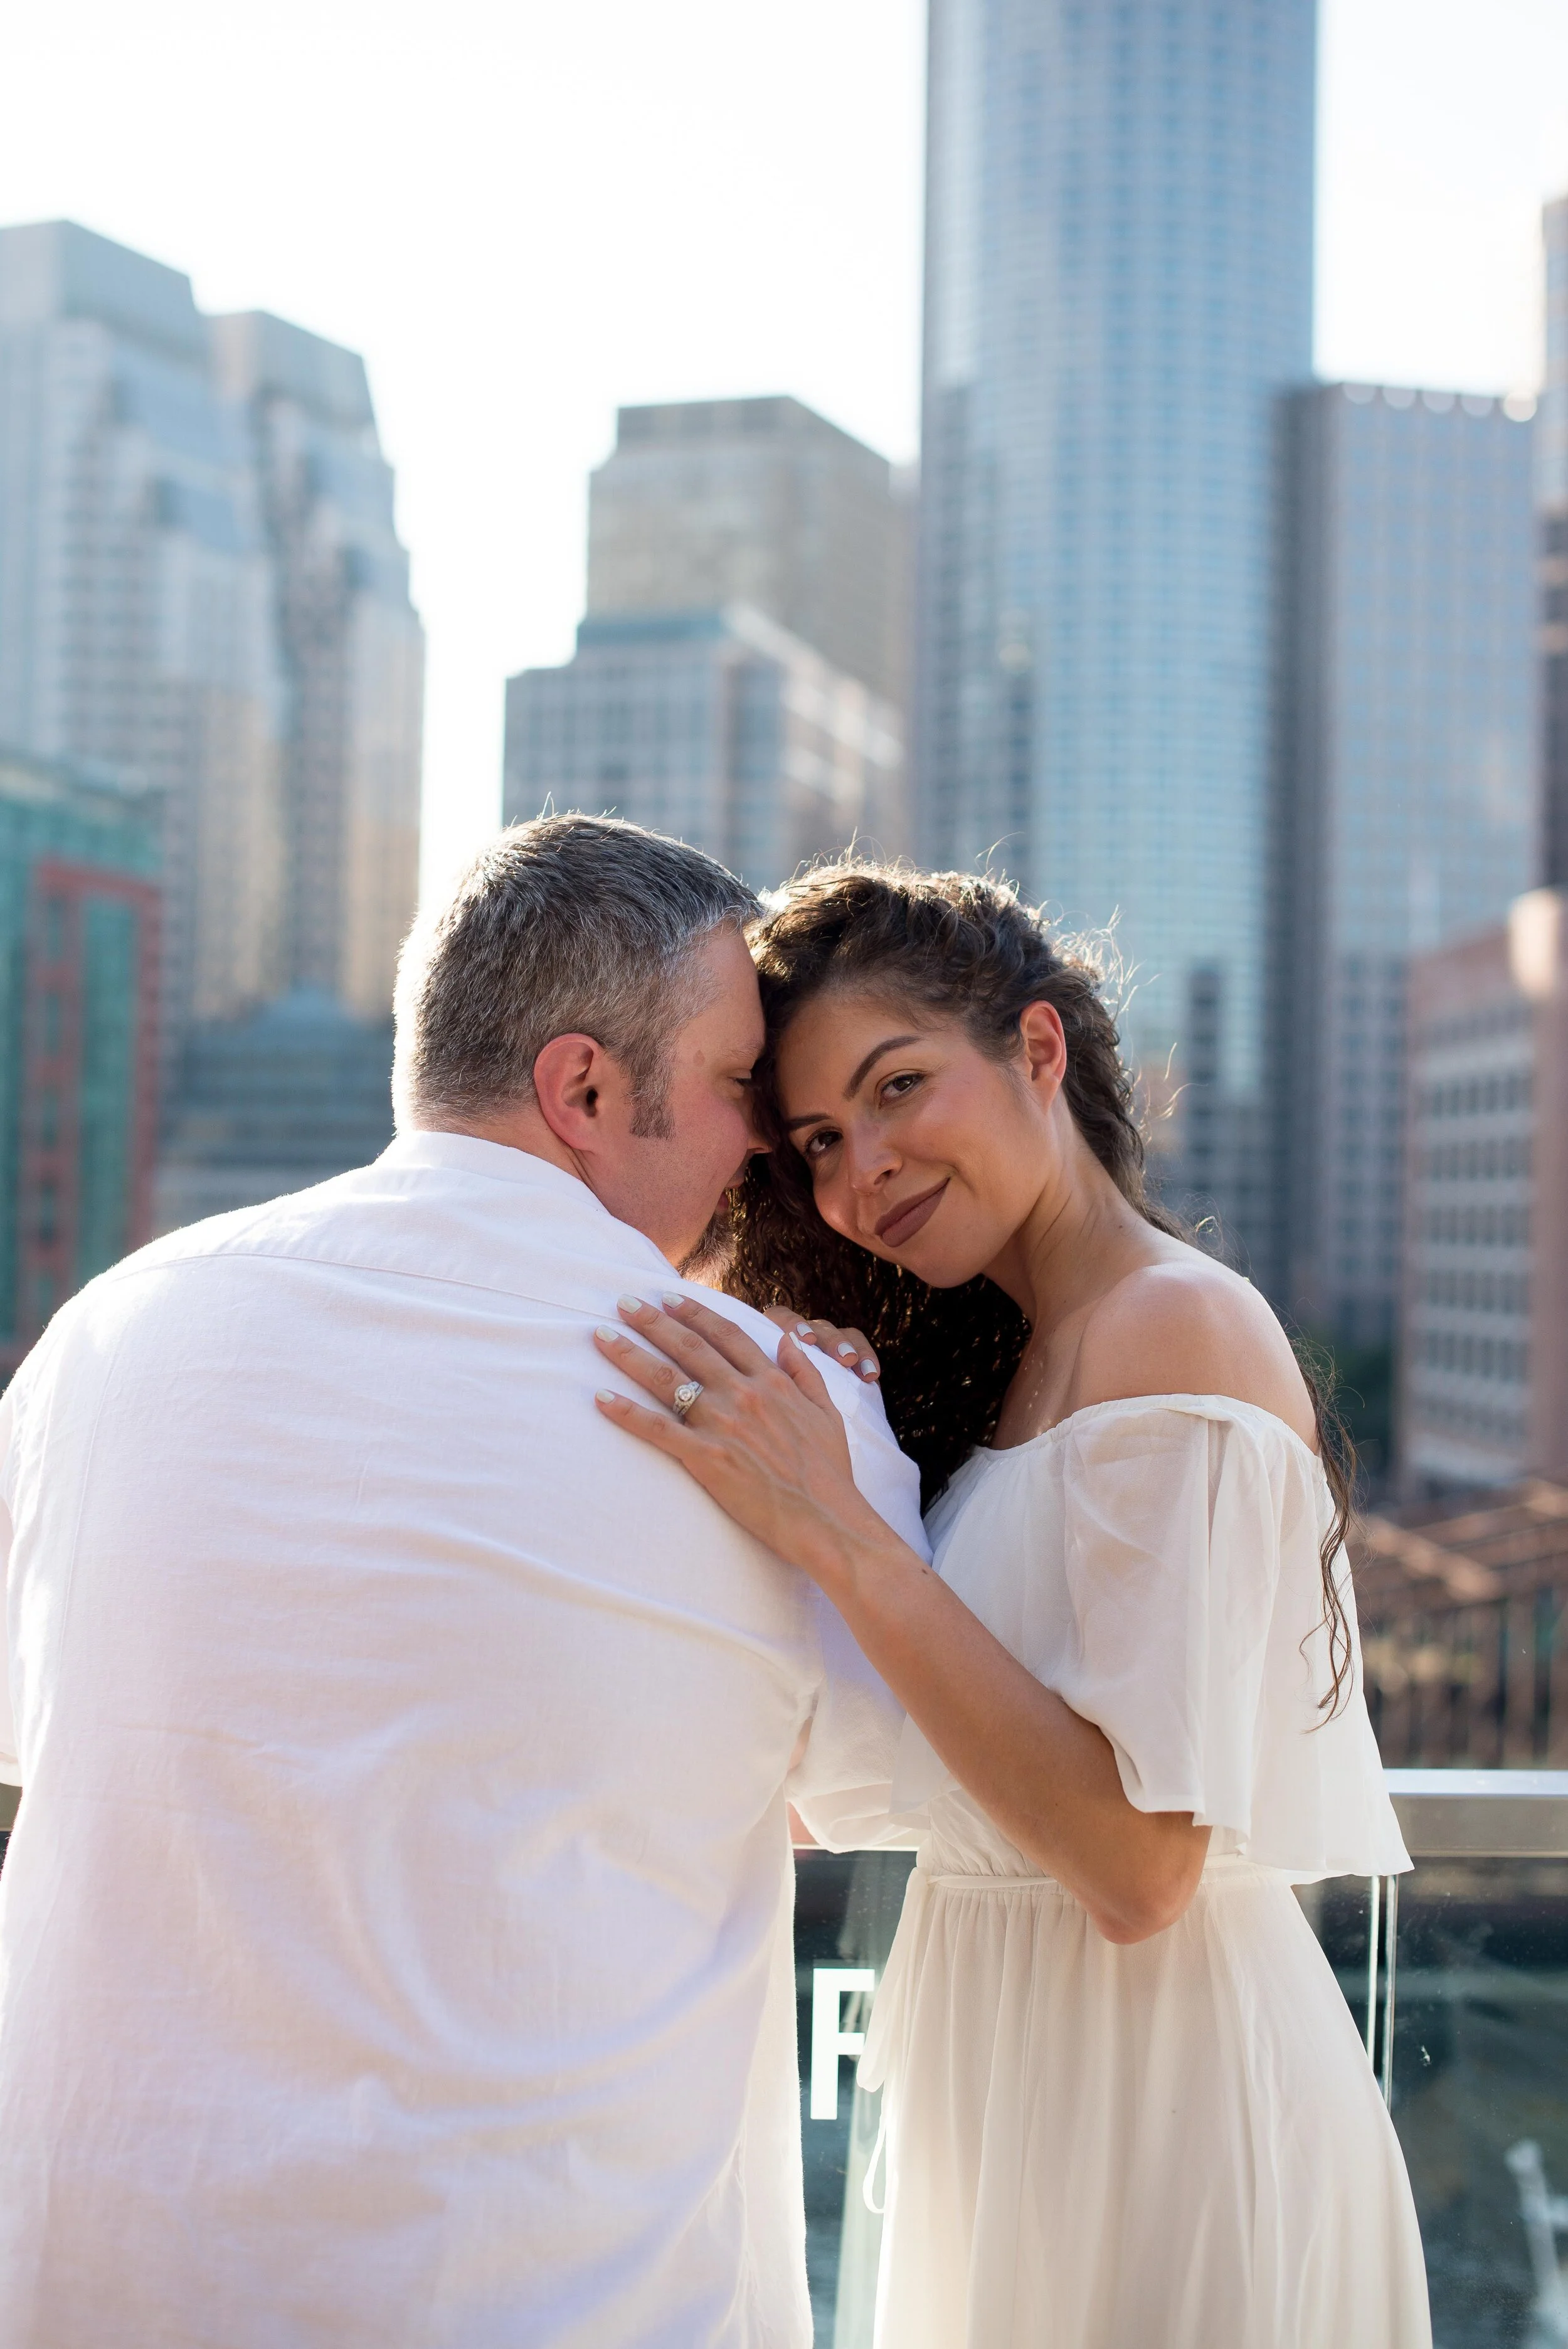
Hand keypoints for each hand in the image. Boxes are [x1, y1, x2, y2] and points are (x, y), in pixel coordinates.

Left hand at [592, 1292, 893, 1588]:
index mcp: (772, 1380)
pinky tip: (601, 1398)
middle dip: (652, 1321)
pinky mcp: (706, 1457)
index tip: (668, 1297)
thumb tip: (789, 1340)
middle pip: (688, 1346)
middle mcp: (743, 1393)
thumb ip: (807, 1373)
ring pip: (666, 1379)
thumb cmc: (830, 1473)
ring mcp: (722, 1424)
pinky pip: (657, 1429)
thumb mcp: (827, 1413)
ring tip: (602, 1337)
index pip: (725, 1334)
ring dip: (630, 1354)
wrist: (826, 1519)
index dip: (694, 1312)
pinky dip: (627, 1412)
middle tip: (622, 1302)